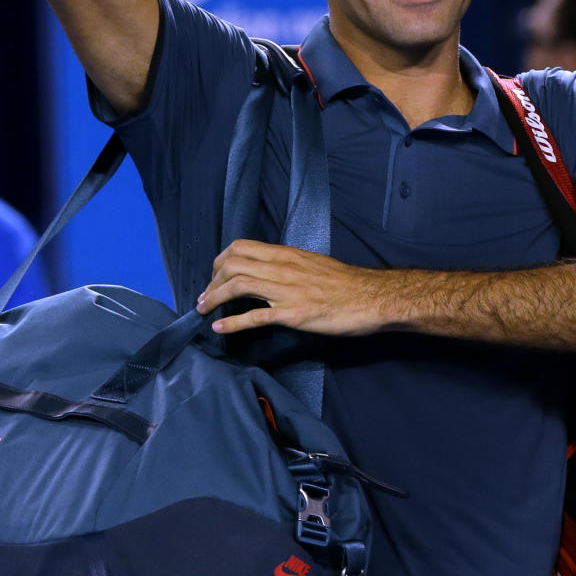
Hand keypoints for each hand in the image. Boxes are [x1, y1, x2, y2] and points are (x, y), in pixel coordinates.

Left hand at [197, 239, 386, 335]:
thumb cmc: (347, 283)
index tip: (215, 274)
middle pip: (234, 264)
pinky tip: (218, 329)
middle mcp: (284, 268)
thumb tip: (271, 271)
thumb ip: (290, 265)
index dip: (221, 260)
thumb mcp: (314, 264)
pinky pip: (255, 317)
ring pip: (239, 286)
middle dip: (212, 280)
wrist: (372, 298)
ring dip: (214, 298)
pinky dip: (232, 323)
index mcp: (288, 254)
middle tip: (205, 295)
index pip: (242, 247)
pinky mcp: (293, 315)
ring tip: (203, 309)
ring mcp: (287, 291)